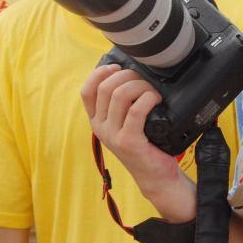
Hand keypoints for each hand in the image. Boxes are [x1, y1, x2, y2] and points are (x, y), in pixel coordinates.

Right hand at [81, 64, 195, 220]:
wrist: (156, 176)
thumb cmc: (146, 144)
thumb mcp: (126, 123)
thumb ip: (122, 104)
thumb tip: (129, 73)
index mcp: (97, 121)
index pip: (86, 90)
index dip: (99, 73)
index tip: (117, 67)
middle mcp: (100, 128)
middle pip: (107, 88)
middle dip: (128, 76)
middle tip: (145, 81)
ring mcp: (113, 135)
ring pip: (120, 95)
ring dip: (141, 86)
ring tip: (153, 93)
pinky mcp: (128, 141)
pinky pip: (136, 110)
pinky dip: (148, 99)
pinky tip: (156, 101)